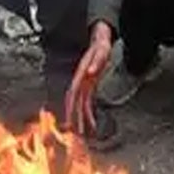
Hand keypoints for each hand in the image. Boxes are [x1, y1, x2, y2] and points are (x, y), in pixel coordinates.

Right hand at [65, 21, 112, 135]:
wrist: (101, 39)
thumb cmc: (101, 45)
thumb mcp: (102, 51)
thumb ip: (97, 61)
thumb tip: (90, 72)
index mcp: (81, 74)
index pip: (73, 94)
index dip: (71, 108)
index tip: (72, 120)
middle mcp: (80, 81)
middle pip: (74, 102)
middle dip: (74, 118)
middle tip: (76, 134)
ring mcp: (84, 84)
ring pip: (79, 104)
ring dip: (80, 118)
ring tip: (82, 133)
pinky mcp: (89, 86)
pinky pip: (86, 102)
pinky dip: (87, 113)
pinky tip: (90, 122)